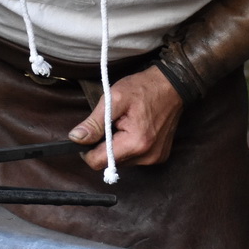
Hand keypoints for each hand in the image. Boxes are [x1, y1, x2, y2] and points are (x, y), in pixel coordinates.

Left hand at [68, 66, 184, 170]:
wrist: (172, 86)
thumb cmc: (144, 88)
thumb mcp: (114, 99)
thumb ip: (94, 122)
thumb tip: (75, 138)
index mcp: (135, 143)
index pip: (98, 162)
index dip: (87, 150)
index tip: (89, 134)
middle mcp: (147, 156)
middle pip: (109, 163)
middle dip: (104, 145)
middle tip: (111, 123)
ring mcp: (155, 158)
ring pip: (121, 161)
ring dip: (116, 146)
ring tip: (124, 124)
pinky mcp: (159, 157)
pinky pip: (134, 158)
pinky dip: (128, 147)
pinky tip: (134, 129)